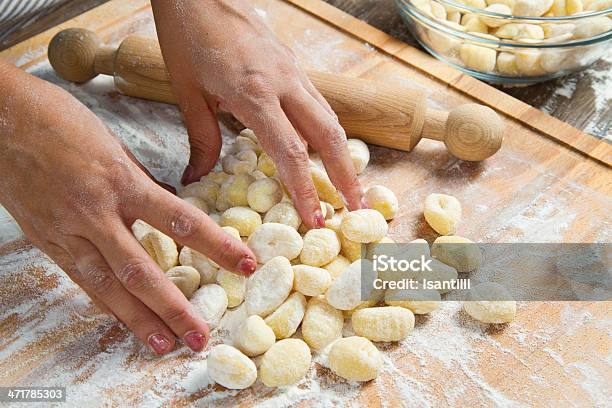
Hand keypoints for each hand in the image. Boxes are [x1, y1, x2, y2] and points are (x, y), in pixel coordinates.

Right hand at [0, 62, 256, 353]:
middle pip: (141, 270)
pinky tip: (123, 320)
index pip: (181, 220)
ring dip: (138, 319)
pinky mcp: (46, 240)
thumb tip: (166, 203)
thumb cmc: (60, 120)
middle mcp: (96, 212)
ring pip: (107, 285)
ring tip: (163, 344)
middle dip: (173, 307)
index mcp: (121, 181)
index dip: (217, 245)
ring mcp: (67, 230)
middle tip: (199, 336)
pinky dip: (104, 302)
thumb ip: (141, 181)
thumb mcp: (114, 145)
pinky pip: (80, 278)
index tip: (244, 264)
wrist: (0, 117)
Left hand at [151, 0, 362, 227]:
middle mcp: (284, 83)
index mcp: (255, 93)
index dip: (306, 189)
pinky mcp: (294, 65)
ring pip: (331, 117)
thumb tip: (196, 177)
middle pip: (329, 135)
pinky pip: (319, 102)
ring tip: (349, 185)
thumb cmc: (188, 36)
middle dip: (346, 175)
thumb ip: (201, 139)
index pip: (291, 152)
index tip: (316, 218)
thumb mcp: (187, 92)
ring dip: (344, 154)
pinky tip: (327, 148)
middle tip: (356, 208)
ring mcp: (294, 71)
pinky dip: (328, 130)